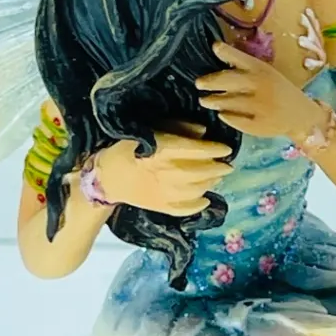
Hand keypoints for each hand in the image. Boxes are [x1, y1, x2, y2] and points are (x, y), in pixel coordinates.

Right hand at [90, 126, 231, 217]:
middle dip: (218, 168)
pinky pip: (187, 208)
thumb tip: (203, 131)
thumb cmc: (129, 148)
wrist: (108, 177)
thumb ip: (178, 127)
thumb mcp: (151, 129)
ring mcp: (165, 193)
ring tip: (217, 178)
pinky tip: (205, 198)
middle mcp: (168, 172)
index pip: (199, 149)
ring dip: (211, 183)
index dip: (216, 148)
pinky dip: (199, 203)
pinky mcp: (162, 208)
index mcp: (164, 150)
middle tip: (227, 165)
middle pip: (203, 171)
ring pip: (198, 190)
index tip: (226, 148)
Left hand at [196, 40, 324, 140]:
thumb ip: (244, 67)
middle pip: (228, 80)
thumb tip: (216, 56)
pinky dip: (226, 116)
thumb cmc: (278, 91)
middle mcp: (260, 85)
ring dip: (214, 101)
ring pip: (228, 102)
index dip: (226, 51)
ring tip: (206, 101)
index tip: (214, 47)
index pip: (240, 58)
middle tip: (198, 84)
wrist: (301, 115)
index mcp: (262, 70)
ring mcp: (260, 106)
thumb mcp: (266, 73)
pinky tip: (222, 114)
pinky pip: (235, 120)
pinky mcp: (258, 125)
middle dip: (210, 82)